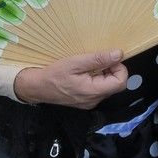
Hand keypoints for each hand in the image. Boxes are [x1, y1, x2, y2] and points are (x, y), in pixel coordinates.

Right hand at [13, 50, 128, 108]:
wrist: (36, 88)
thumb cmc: (54, 74)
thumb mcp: (75, 62)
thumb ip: (98, 59)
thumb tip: (118, 54)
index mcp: (93, 92)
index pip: (120, 82)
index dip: (119, 68)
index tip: (108, 59)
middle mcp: (94, 100)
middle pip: (115, 85)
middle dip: (111, 70)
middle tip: (97, 61)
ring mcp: (89, 103)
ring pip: (107, 87)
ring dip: (103, 75)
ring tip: (89, 67)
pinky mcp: (85, 102)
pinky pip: (98, 90)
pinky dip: (96, 80)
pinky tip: (84, 74)